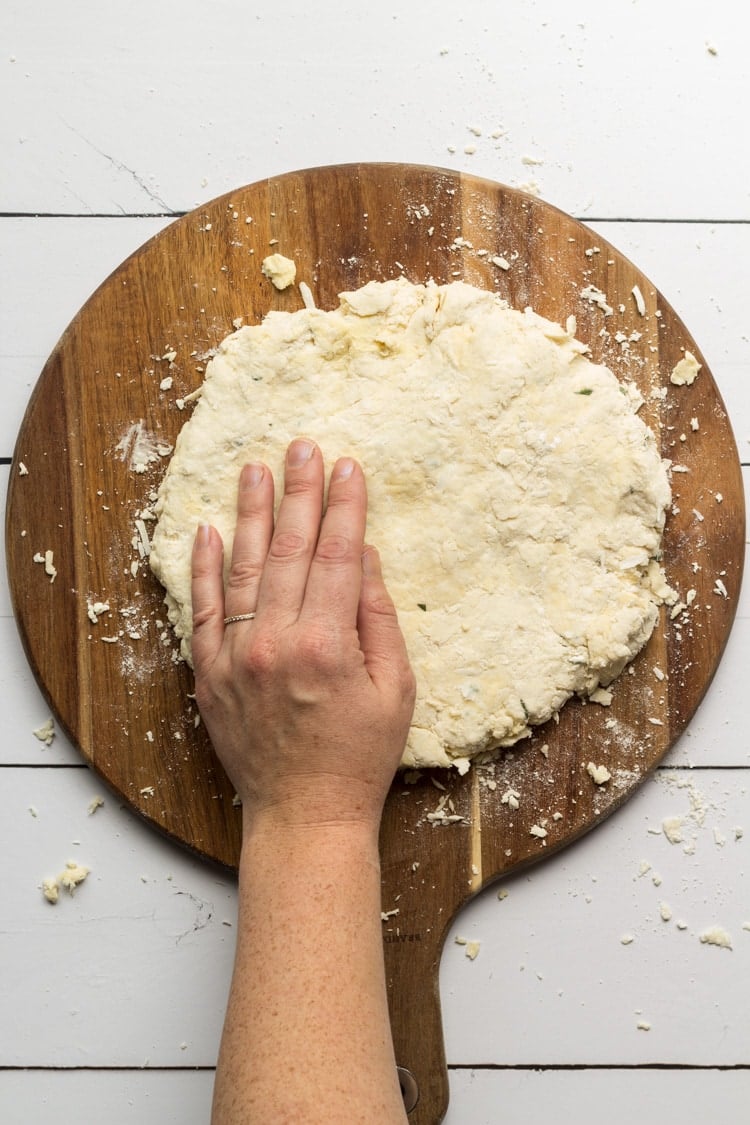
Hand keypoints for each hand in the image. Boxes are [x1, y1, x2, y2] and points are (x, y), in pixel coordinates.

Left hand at [190, 438, 415, 832]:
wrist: (304, 815)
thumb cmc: (360, 757)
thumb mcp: (395, 690)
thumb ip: (378, 619)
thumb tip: (365, 558)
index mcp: (328, 645)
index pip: (338, 556)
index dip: (346, 507)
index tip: (348, 467)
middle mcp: (276, 642)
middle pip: (289, 549)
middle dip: (299, 492)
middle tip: (302, 447)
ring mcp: (236, 657)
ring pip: (241, 568)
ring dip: (249, 514)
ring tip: (254, 469)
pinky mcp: (209, 674)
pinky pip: (202, 610)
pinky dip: (203, 568)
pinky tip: (208, 530)